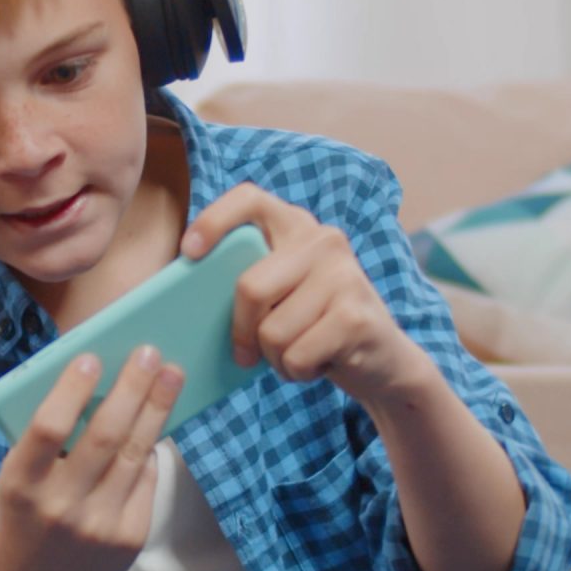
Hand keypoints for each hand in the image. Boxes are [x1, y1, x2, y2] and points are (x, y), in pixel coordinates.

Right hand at [0, 343, 186, 570]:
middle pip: (106, 436)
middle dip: (133, 389)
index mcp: (22, 485)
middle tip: (151, 354)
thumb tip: (98, 384)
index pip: (49, 429)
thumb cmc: (23, 517)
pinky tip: (152, 429)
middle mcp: (61, 507)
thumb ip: (46, 442)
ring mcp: (99, 526)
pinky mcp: (128, 539)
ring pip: (136, 455)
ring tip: (171, 376)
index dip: (71, 391)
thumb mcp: (16, 479)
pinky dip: (148, 452)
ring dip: (156, 409)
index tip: (92, 359)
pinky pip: (146, 482)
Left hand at [180, 181, 431, 405]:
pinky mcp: (355, 316)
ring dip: (275, 358)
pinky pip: (296, 355)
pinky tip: (319, 363)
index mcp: (296, 226)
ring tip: (298, 352)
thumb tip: (188, 303)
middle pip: (250, 288)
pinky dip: (298, 372)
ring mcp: (344, 275)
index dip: (213, 221)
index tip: (188, 253)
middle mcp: (323, 240)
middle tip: (247, 352)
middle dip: (240, 331)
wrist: (383, 361)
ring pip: (271, 332)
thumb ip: (249, 282)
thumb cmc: (313, 326)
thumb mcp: (281, 294)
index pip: (249, 199)